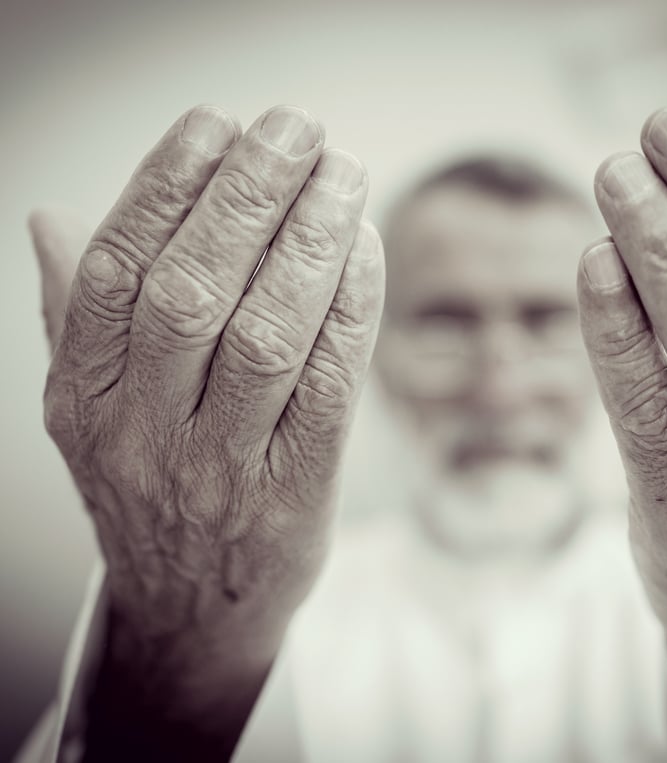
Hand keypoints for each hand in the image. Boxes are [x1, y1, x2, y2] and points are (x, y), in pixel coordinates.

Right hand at [31, 104, 383, 758]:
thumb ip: (74, 317)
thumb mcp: (88, 412)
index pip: (117, 271)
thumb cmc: (149, 488)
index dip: (164, 186)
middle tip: (294, 127)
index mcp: (84, 396)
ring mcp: (221, 467)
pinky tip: (364, 249)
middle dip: (248, 196)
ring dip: (310, 240)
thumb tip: (51, 217)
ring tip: (342, 171)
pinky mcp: (295, 493)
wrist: (191, 609)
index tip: (214, 124)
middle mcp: (144, 430)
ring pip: (267, 333)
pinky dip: (350, 309)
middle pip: (194, 290)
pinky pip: (328, 388)